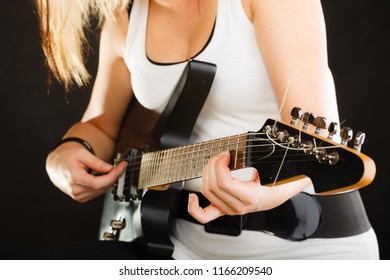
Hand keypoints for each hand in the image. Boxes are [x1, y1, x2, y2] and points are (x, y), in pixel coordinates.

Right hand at [46, 143, 126, 201]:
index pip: (98, 182)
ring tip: (113, 170)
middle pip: (102, 187)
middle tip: (121, 166)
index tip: (121, 167)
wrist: (56, 167)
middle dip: (114, 176)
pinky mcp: (81, 198)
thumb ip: (96, 162)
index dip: (112, 176)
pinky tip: (104, 176)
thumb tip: (110, 169)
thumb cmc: (68, 159)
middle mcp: (76, 190)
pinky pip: (97, 192)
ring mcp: (78, 196)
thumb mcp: (82, 154)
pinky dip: (104, 185)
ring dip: (110, 181)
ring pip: (101, 190)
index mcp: (74, 178)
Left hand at [187, 151, 310, 223]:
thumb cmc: (279, 185)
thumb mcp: (282, 177)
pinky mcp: (223, 209)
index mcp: (250, 197)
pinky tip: (192, 197)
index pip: (223, 181)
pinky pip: (204, 215)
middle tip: (222, 155)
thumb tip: (297, 164)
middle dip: (212, 164)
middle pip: (212, 185)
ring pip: (207, 192)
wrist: (278, 196)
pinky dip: (194, 208)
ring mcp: (229, 209)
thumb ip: (288, 171)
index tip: (226, 154)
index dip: (219, 164)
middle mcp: (238, 206)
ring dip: (206, 173)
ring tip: (216, 163)